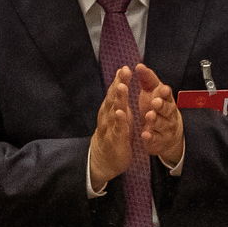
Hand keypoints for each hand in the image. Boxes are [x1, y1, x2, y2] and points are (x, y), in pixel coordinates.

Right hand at [89, 66, 133, 190]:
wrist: (102, 160)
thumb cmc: (112, 134)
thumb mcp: (116, 115)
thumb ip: (118, 99)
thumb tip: (120, 81)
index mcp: (110, 109)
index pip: (114, 92)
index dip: (119, 79)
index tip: (125, 67)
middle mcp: (108, 116)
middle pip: (113, 97)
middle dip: (118, 84)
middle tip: (123, 71)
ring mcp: (110, 128)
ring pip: (114, 111)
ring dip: (118, 99)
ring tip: (122, 87)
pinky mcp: (115, 140)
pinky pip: (118, 129)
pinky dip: (119, 121)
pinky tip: (121, 113)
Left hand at [134, 63, 183, 165]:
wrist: (169, 134)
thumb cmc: (158, 108)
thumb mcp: (153, 92)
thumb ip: (147, 80)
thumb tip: (139, 65)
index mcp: (166, 100)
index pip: (167, 95)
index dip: (165, 93)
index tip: (162, 89)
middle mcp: (168, 114)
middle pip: (167, 109)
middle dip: (161, 105)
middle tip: (155, 102)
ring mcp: (164, 128)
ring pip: (161, 124)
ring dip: (155, 120)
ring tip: (149, 116)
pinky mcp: (158, 140)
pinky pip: (155, 139)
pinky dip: (150, 137)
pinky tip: (145, 134)